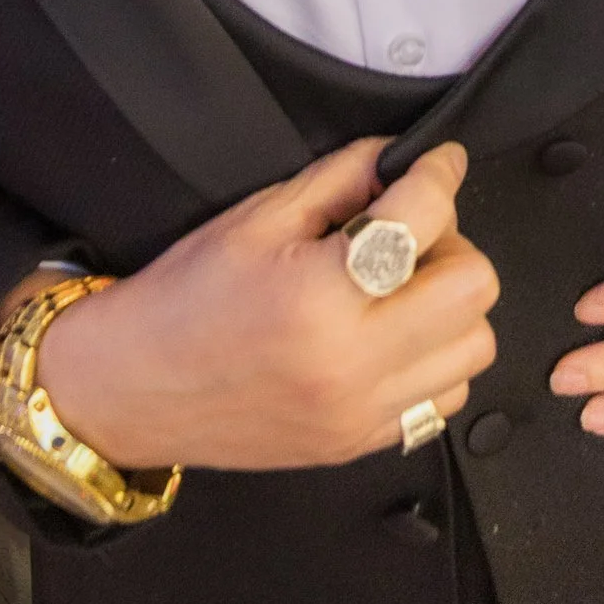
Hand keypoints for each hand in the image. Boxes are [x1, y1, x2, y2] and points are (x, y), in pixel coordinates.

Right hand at [30, 139, 498, 472]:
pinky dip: (435, 362)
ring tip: (401, 291)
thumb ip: (339, 178)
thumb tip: (400, 159)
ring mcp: (360, 413)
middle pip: (475, 288)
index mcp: (320, 297)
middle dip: (452, 245)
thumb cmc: (182, 301)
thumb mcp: (256, 217)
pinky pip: (444, 400)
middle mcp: (352, 363)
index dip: (439, 174)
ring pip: (475, 347)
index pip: (426, 218)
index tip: (438, 164)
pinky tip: (391, 339)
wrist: (128, 389)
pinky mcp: (359, 444)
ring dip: (451, 309)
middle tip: (412, 235)